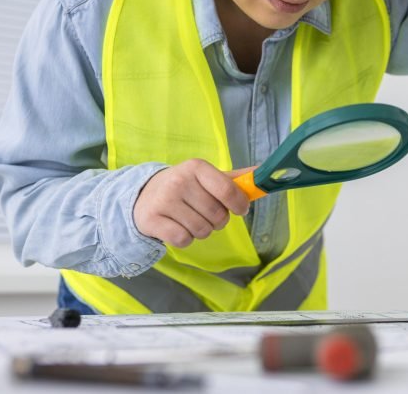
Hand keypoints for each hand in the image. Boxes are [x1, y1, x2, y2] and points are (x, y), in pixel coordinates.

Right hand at [134, 159, 253, 247]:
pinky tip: (177, 227)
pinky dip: (185, 239)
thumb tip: (264, 175)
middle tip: (206, 214)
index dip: (239, 204)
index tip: (240, 210)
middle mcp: (179, 181)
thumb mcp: (207, 178)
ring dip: (202, 230)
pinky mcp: (151, 220)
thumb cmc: (184, 187)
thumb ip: (235, 179)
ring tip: (190, 219)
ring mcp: (164, 201)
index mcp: (196, 167)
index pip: (227, 189)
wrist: (143, 196)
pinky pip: (184, 240)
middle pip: (217, 215)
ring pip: (202, 230)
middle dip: (218, 220)